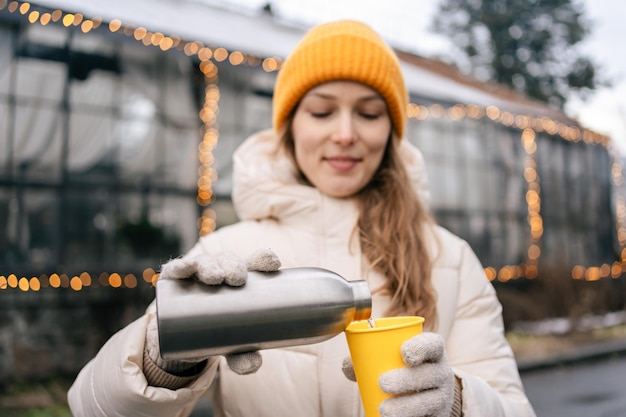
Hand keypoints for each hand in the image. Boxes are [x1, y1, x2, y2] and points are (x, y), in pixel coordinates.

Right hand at [146, 249, 280, 375]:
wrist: (180, 336)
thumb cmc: (216, 332)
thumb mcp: (231, 344)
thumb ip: (243, 355)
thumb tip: (254, 365)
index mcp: (240, 279)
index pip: (255, 263)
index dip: (263, 259)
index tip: (273, 264)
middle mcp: (220, 270)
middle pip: (229, 260)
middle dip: (234, 266)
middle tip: (237, 280)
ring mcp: (197, 273)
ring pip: (204, 262)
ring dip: (209, 265)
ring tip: (213, 278)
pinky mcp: (175, 280)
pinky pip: (176, 270)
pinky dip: (178, 268)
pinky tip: (178, 271)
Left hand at [342, 332, 454, 416]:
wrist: (429, 394)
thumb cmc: (405, 370)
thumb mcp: (395, 360)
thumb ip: (369, 359)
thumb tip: (348, 365)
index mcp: (432, 352)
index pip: (433, 344)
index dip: (421, 347)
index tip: (404, 354)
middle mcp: (441, 372)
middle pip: (428, 375)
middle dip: (406, 379)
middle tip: (382, 383)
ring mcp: (442, 396)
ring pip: (428, 401)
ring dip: (406, 406)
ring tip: (384, 411)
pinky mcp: (439, 416)